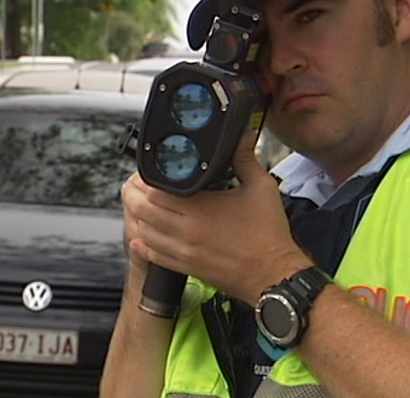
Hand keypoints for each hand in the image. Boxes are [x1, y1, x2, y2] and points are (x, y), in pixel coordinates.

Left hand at [121, 129, 310, 304]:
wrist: (273, 274)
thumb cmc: (268, 235)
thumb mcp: (261, 188)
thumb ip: (246, 158)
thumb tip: (243, 135)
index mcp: (201, 209)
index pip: (155, 191)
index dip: (148, 179)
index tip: (153, 171)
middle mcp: (186, 231)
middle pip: (142, 210)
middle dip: (137, 195)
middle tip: (142, 185)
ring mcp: (183, 251)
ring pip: (142, 232)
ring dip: (138, 217)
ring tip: (143, 206)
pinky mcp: (185, 267)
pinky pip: (152, 255)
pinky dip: (143, 243)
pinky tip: (143, 236)